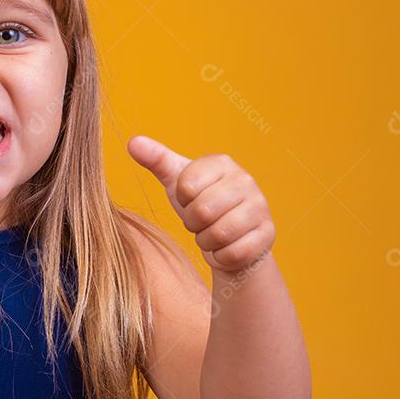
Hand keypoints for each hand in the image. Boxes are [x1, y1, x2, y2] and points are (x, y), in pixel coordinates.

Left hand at [127, 136, 274, 273]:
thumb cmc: (201, 204)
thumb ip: (156, 160)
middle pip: (202, 211)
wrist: (231, 238)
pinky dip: (222, 256)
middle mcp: (246, 181)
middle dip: (193, 223)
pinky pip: (233, 253)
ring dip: (207, 241)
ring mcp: (260, 208)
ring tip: (212, 233)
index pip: (186, 186)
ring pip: (218, 234)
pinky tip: (226, 247)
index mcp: (222, 163)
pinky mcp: (267, 235)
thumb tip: (132, 142)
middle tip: (200, 221)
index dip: (183, 200)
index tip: (191, 199)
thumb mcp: (177, 182)